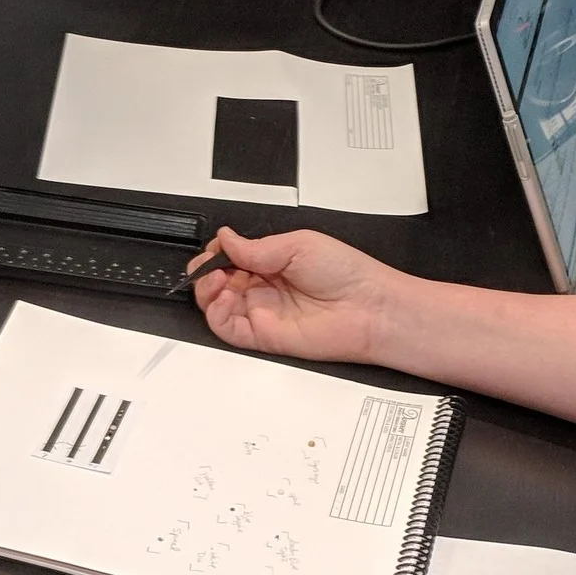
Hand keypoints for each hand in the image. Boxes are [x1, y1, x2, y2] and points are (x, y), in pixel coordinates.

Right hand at [192, 226, 402, 362]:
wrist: (369, 308)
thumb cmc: (347, 274)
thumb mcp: (298, 245)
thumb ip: (256, 247)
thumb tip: (225, 238)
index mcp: (272, 263)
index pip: (230, 258)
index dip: (218, 252)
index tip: (216, 246)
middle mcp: (264, 288)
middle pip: (218, 282)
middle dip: (206, 270)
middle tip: (210, 264)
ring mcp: (262, 312)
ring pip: (217, 305)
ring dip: (207, 290)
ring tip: (215, 278)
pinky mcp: (262, 336)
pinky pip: (227, 329)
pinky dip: (215, 313)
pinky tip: (221, 298)